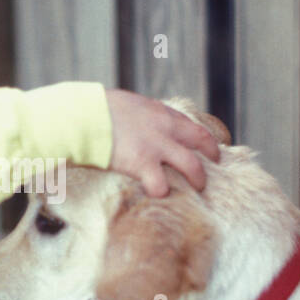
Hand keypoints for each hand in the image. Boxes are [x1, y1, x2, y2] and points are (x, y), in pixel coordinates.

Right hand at [105, 89, 221, 196]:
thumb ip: (140, 116)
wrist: (83, 117)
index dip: (203, 137)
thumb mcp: (127, 104)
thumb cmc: (97, 110)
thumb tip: (138, 122)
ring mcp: (155, 146)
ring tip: (199, 188)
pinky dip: (161, 191)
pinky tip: (158, 194)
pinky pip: (161, 185)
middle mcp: (164, 127)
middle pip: (201, 140)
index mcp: (159, 112)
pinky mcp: (142, 164)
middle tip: (216, 163)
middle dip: (212, 154)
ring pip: (191, 165)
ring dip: (198, 178)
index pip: (190, 124)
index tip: (207, 146)